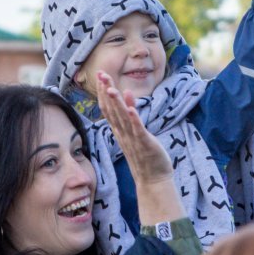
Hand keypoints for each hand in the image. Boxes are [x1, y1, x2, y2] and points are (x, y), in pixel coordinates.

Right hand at [96, 72, 172, 186]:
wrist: (152, 180)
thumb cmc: (145, 154)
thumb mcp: (135, 130)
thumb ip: (131, 110)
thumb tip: (127, 92)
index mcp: (120, 130)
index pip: (108, 108)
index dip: (103, 91)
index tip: (101, 75)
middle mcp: (123, 134)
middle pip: (112, 110)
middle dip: (106, 91)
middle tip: (101, 74)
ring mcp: (133, 140)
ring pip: (122, 119)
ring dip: (117, 104)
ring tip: (112, 88)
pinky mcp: (145, 145)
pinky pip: (138, 131)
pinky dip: (134, 121)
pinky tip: (131, 110)